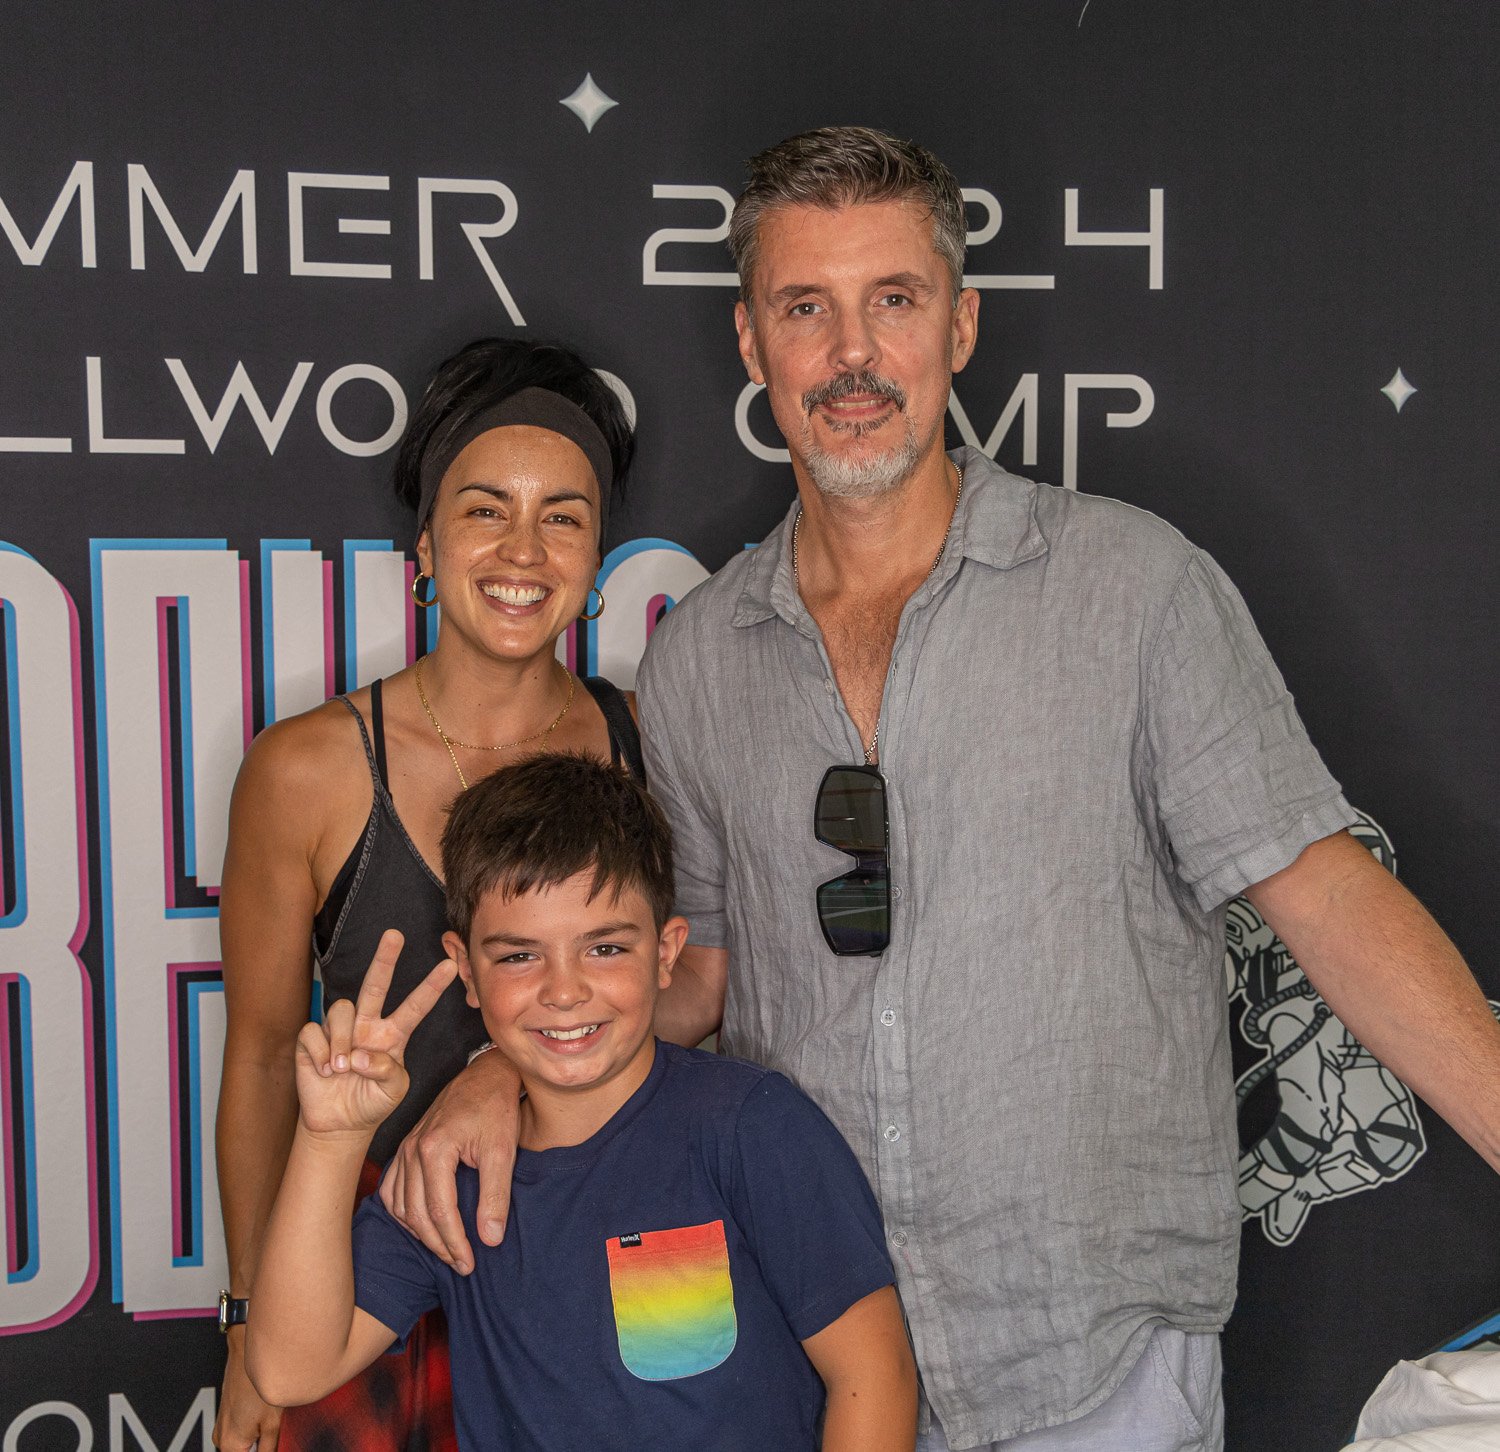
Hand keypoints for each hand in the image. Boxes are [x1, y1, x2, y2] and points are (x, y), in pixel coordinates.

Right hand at [214, 1328, 281, 1449]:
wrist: (245, 1352)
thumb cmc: (257, 1384)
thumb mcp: (272, 1423)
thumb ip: (269, 1449)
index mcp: (230, 1445)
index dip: (263, 1451)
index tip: (271, 1444)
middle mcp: (220, 1437)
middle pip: (244, 1451)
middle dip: (260, 1446)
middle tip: (274, 1430)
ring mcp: (221, 1423)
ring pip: (242, 1441)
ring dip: (256, 1437)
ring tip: (270, 1418)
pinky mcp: (225, 1412)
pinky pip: (238, 1428)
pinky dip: (252, 1425)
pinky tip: (264, 1410)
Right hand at [296, 930, 456, 1138]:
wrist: (340, 1124)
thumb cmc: (372, 1101)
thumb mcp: (393, 1090)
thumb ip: (387, 1071)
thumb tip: (360, 1055)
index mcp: (393, 1035)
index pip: (415, 1006)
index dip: (431, 987)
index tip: (450, 966)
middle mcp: (368, 1025)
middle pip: (376, 984)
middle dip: (385, 959)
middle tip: (395, 934)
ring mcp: (340, 1030)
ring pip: (341, 1009)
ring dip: (342, 1040)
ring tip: (341, 1068)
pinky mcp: (313, 1039)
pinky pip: (314, 1032)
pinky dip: (320, 1053)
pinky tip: (324, 1071)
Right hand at [380, 1047, 522, 1273]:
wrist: (486, 1075)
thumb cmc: (496, 1107)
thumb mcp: (503, 1150)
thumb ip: (495, 1195)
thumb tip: (491, 1239)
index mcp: (434, 1148)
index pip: (440, 1211)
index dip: (454, 1243)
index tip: (469, 1264)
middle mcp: (412, 1149)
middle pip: (417, 1214)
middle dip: (439, 1245)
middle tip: (462, 1265)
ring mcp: (406, 1147)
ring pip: (401, 1206)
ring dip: (420, 1233)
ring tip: (446, 1250)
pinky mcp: (406, 1147)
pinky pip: (392, 1190)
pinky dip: (403, 1213)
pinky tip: (421, 1225)